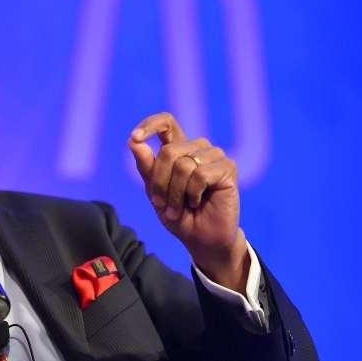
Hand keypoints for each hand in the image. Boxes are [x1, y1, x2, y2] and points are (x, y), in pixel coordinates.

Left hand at [127, 112, 249, 292]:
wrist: (200, 238)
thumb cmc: (178, 214)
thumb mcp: (154, 191)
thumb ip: (146, 167)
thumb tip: (133, 141)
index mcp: (178, 148)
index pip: (166, 122)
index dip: (150, 125)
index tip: (135, 137)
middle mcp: (197, 147)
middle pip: (169, 151)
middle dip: (160, 181)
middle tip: (161, 203)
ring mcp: (214, 156)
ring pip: (184, 164)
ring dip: (175, 192)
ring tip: (179, 207)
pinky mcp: (228, 168)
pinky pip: (200, 175)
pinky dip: (192, 193)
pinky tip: (197, 202)